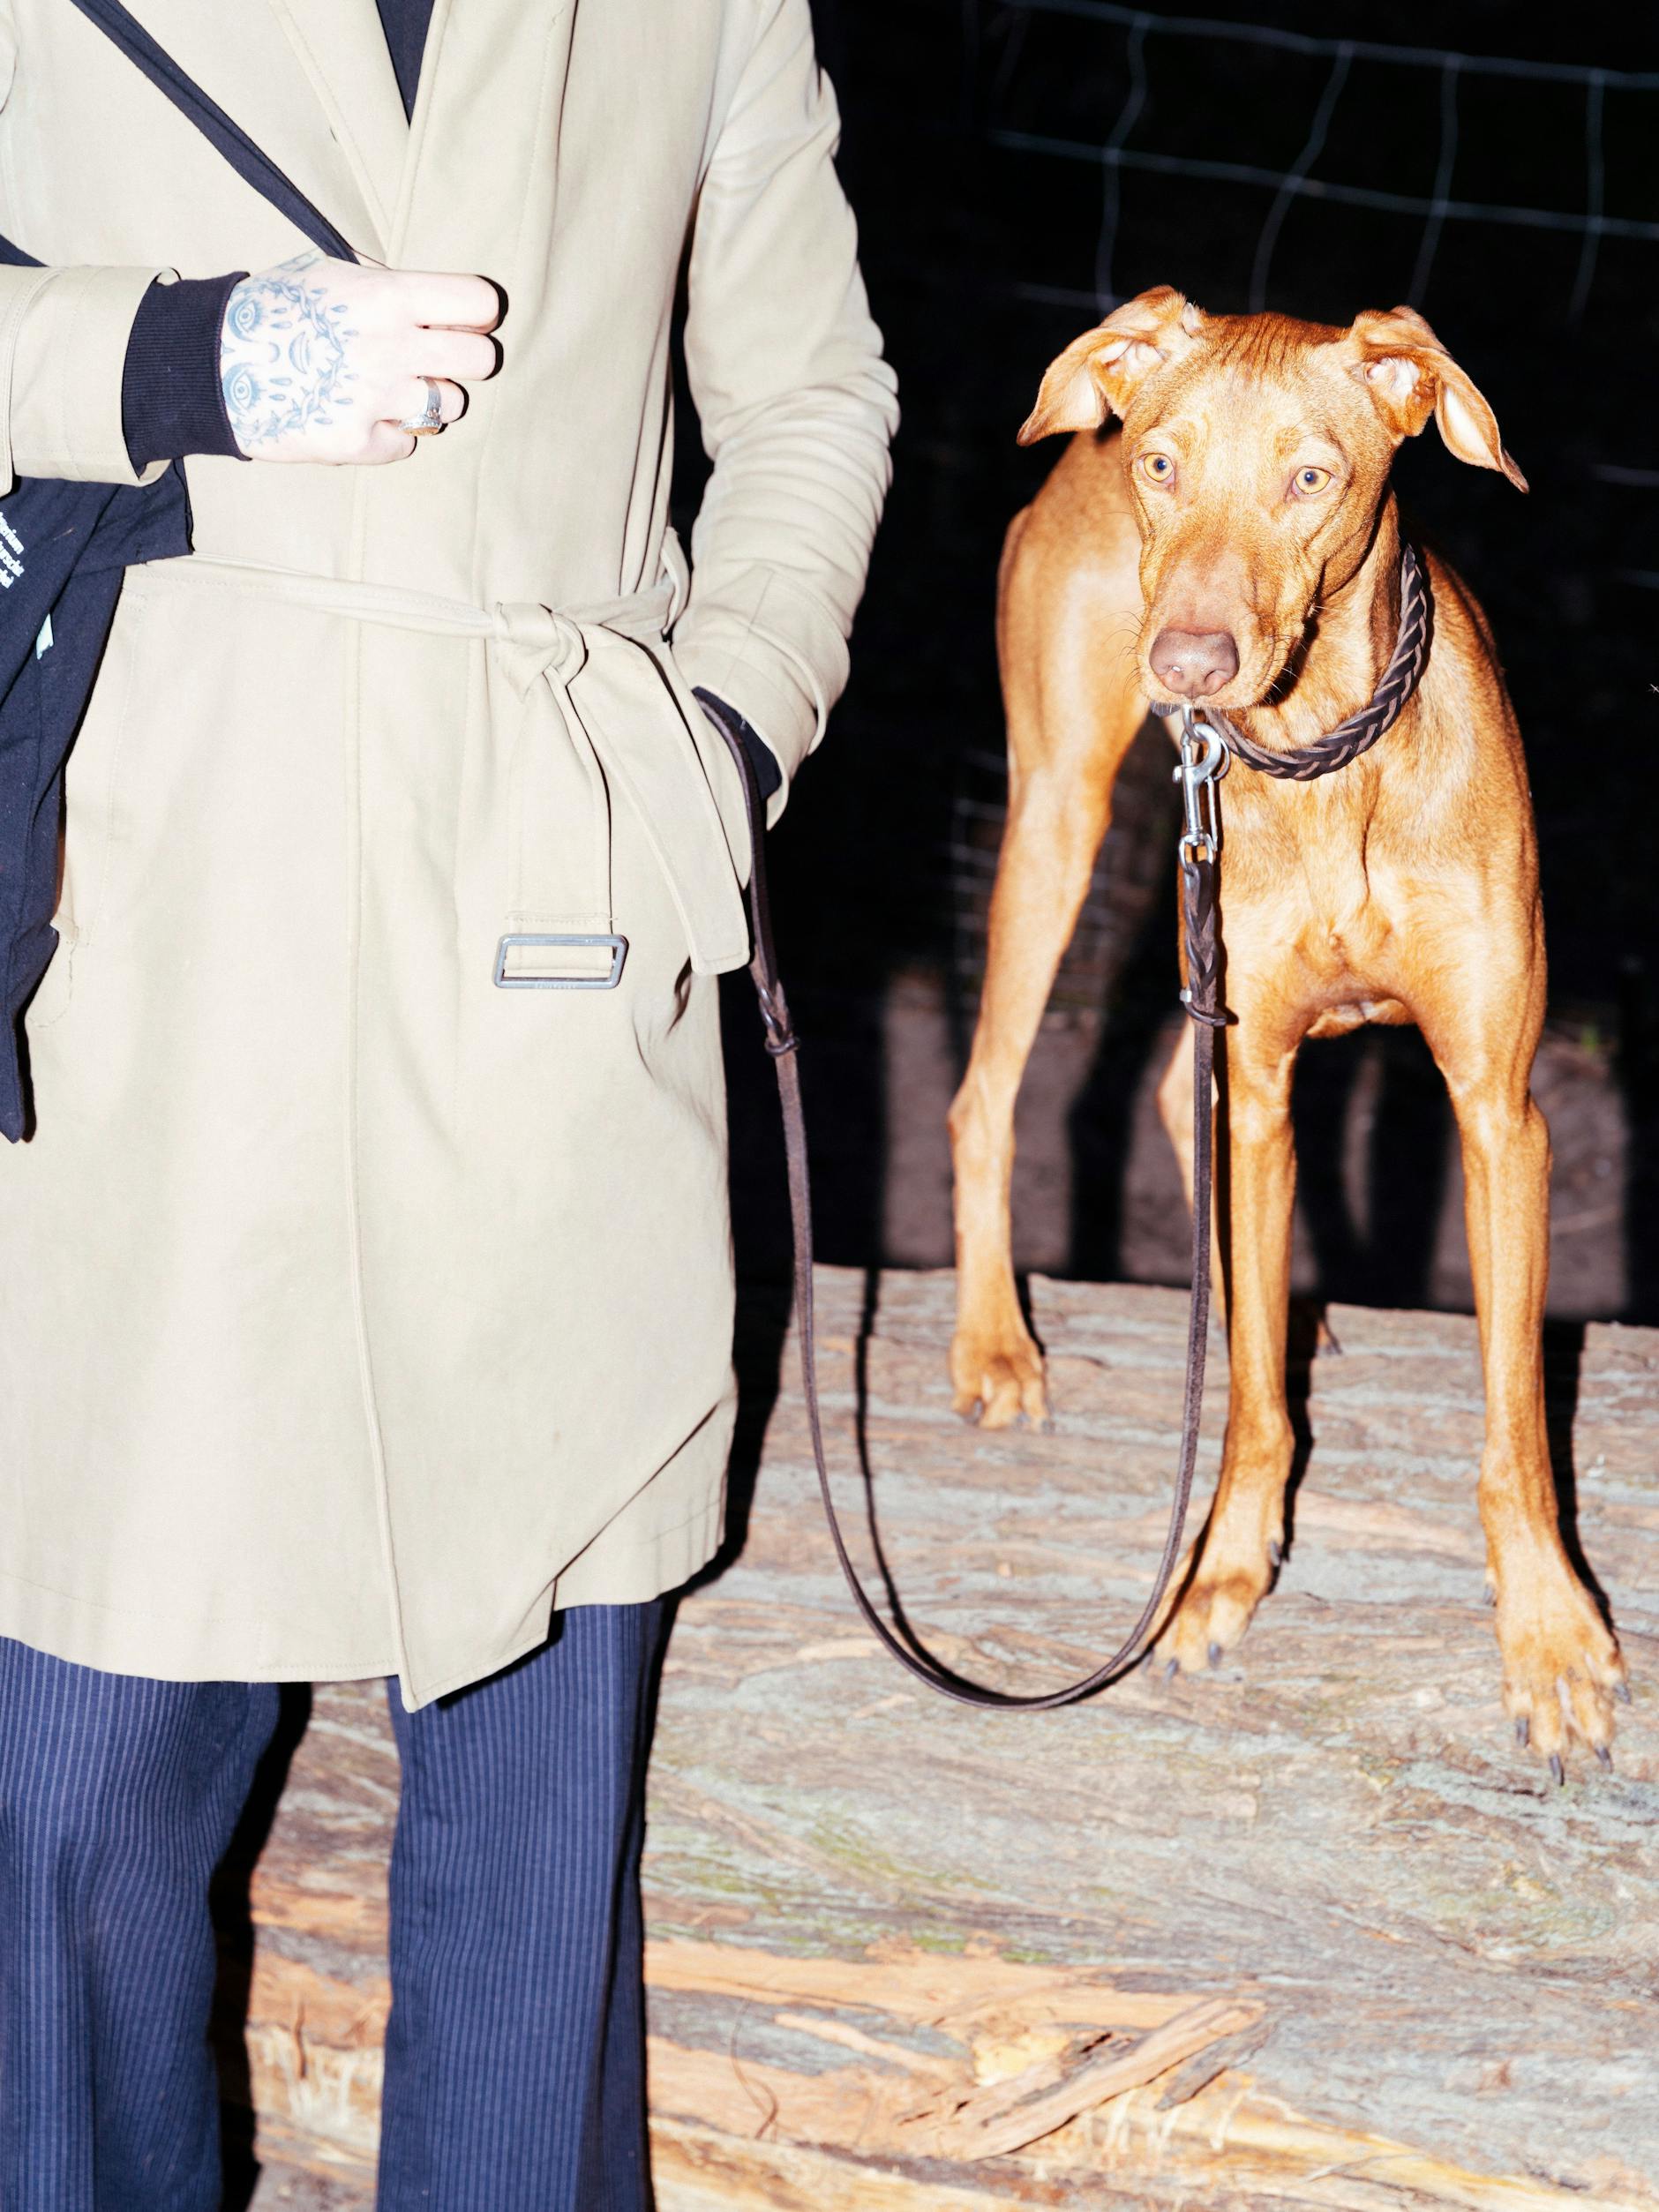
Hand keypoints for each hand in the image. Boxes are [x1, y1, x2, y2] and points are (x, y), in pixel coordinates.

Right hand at [219, 252, 500, 463]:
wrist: (211, 363)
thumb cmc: (273, 310)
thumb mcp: (328, 272)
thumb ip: (386, 282)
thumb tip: (440, 302)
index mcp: (387, 296)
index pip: (480, 303)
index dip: (478, 314)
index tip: (461, 320)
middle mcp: (391, 347)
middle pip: (482, 360)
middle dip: (464, 358)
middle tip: (434, 358)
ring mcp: (377, 399)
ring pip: (451, 405)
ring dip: (429, 398)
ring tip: (389, 387)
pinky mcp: (358, 441)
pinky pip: (408, 443)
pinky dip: (390, 433)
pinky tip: (360, 414)